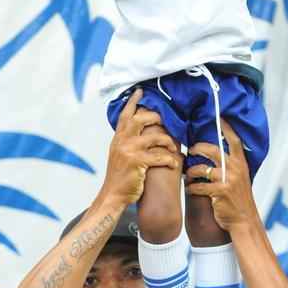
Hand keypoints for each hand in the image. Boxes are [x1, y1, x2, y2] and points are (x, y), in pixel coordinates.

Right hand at [102, 89, 178, 204]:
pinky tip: (174, 164)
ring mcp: (129, 150)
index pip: (125, 115)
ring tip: (174, 149)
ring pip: (156, 137)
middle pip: (142, 119)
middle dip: (158, 119)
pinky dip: (170, 160)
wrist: (113, 195)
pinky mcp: (137, 162)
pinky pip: (159, 156)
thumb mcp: (119, 154)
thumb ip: (126, 140)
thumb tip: (140, 130)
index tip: (140, 91)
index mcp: (118, 138)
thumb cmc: (119, 176)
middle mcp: (122, 140)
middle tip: (168, 124)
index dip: (133, 102)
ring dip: (169, 142)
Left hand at [185, 118, 255, 231]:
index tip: (219, 117)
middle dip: (197, 148)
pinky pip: (199, 186)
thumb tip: (214, 153)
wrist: (244, 220)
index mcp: (241, 163)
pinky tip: (190, 189)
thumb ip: (231, 165)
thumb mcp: (240, 178)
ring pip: (201, 168)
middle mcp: (235, 169)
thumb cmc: (239, 199)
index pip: (234, 141)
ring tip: (188, 175)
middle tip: (190, 151)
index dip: (226, 128)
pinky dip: (192, 187)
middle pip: (212, 150)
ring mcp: (228, 180)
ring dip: (191, 172)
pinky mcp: (220, 192)